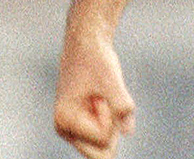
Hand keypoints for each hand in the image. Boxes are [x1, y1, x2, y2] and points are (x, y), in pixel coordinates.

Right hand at [54, 31, 135, 158]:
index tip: (102, 97)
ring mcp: (73, 130)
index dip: (112, 118)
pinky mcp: (82, 126)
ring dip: (111, 121)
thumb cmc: (96, 60)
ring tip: (100, 98)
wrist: (87, 45)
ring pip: (106, 143)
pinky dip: (111, 118)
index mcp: (65, 120)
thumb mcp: (112, 79)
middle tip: (102, 100)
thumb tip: (128, 132)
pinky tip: (100, 101)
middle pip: (103, 150)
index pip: (103, 139)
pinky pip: (107, 134)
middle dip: (111, 127)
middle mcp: (65, 129)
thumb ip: (121, 104)